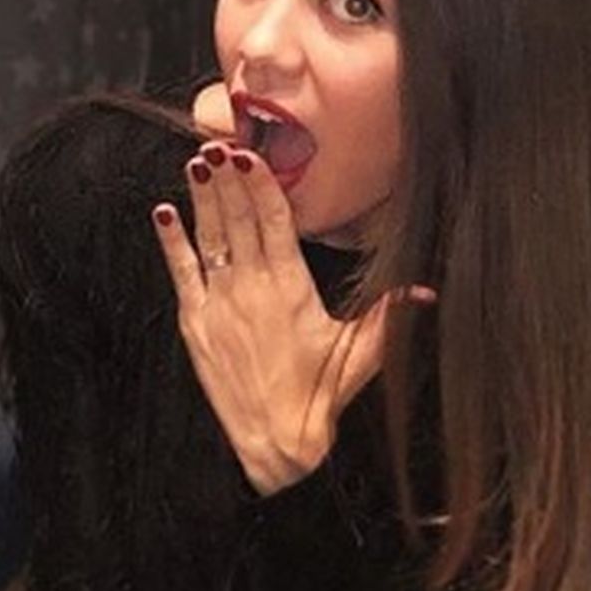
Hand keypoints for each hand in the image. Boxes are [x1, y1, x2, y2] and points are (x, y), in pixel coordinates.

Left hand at [151, 141, 434, 494]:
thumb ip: (388, 318)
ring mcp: (220, 305)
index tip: (252, 155)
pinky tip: (163, 212)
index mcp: (292, 290)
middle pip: (240, 221)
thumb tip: (427, 291)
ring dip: (202, 199)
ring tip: (196, 161)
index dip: (262, 186)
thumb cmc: (317, 401)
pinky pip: (181, 272)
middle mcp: (252, 290)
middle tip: (219, 141)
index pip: (275, 224)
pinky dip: (171, 241)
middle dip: (229, 179)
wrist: (273, 449)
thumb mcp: (359, 357)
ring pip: (210, 238)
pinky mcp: (195, 324)